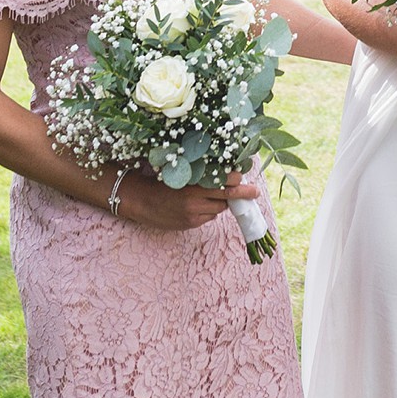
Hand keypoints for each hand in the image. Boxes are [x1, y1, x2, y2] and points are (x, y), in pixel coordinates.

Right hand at [116, 169, 257, 232]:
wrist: (142, 200)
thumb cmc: (164, 182)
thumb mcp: (183, 174)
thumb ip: (203, 176)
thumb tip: (228, 177)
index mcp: (194, 180)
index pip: (223, 178)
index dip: (236, 178)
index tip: (242, 175)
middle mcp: (195, 196)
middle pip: (228, 195)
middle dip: (243, 193)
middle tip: (254, 192)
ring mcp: (194, 212)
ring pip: (219, 208)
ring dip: (220, 202)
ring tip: (209, 196)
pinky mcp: (191, 223)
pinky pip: (209, 217)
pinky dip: (208, 211)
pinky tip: (197, 207)